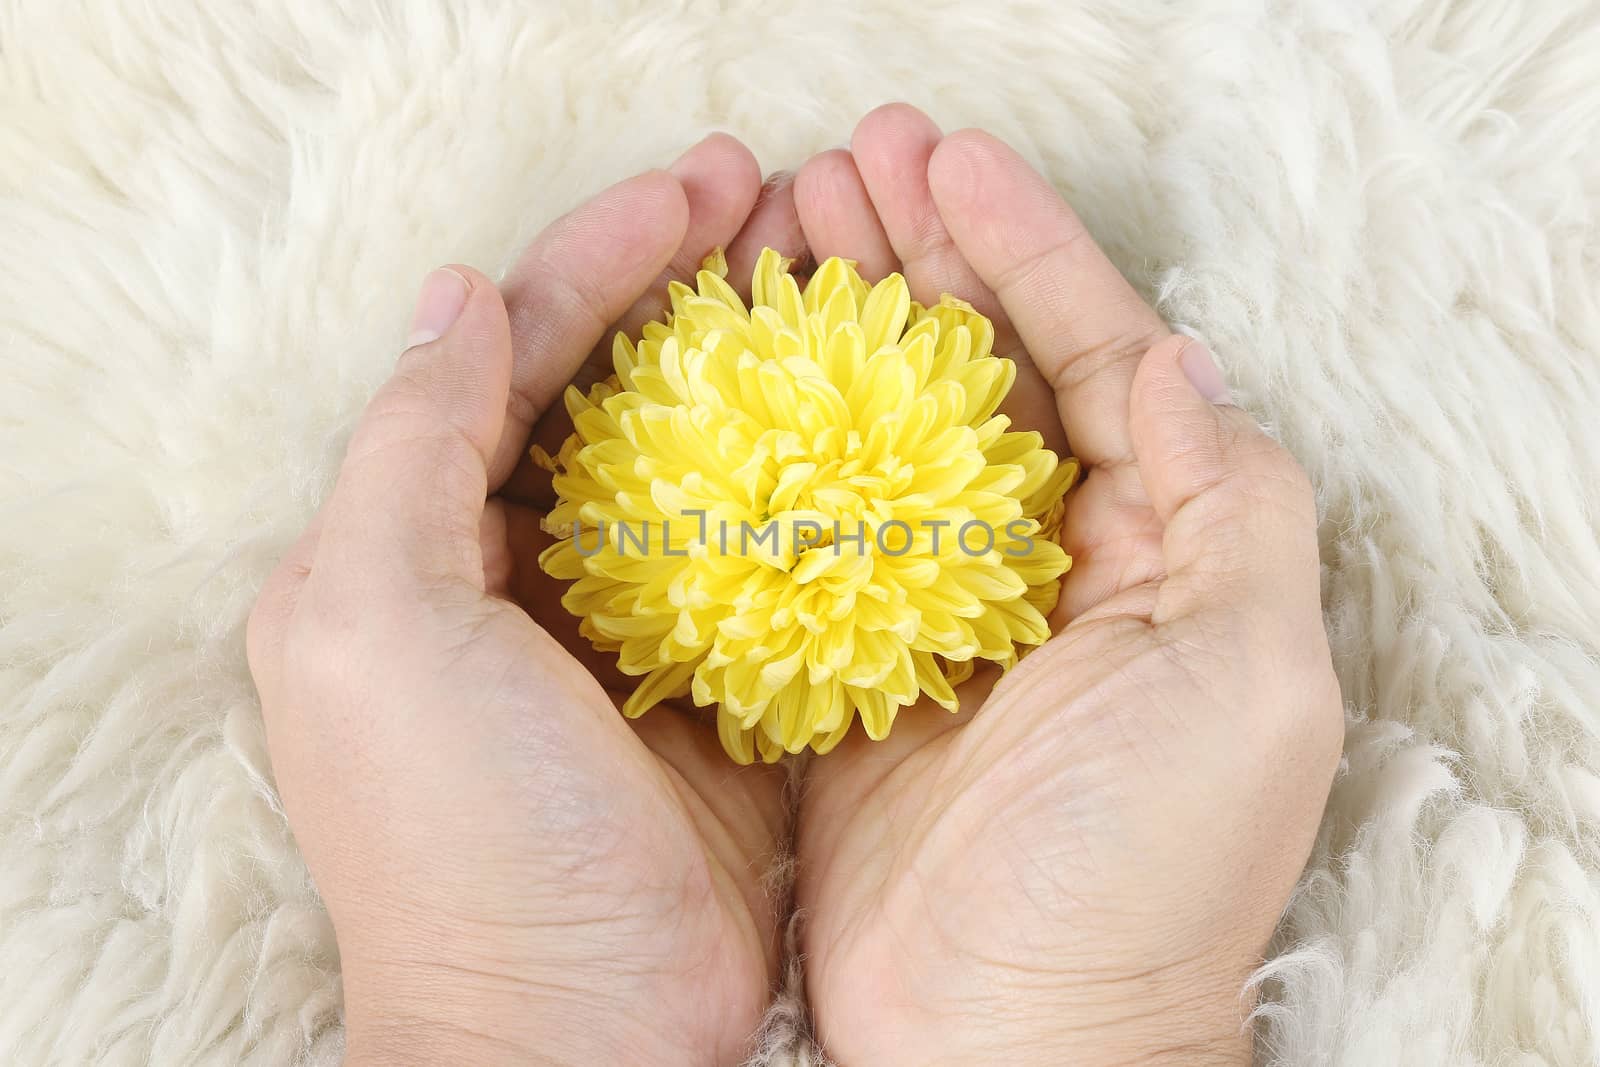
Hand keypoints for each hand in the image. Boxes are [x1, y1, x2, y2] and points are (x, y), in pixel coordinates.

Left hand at [246, 136, 806, 1065]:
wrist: (578, 1037)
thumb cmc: (458, 838)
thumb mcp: (376, 627)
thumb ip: (409, 452)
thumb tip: (454, 296)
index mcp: (411, 550)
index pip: (506, 357)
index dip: (595, 260)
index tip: (698, 189)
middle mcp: (510, 580)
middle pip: (604, 392)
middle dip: (683, 291)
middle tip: (777, 203)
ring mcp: (618, 634)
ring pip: (688, 462)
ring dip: (752, 372)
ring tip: (833, 286)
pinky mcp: (710, 690)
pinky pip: (756, 555)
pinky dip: (801, 485)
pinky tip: (864, 424)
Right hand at [788, 105, 1342, 1064]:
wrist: (1009, 1046)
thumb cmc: (1146, 875)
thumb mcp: (1249, 679)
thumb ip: (1236, 503)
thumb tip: (1182, 353)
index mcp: (1159, 551)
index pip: (1095, 355)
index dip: (1022, 247)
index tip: (943, 160)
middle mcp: (1051, 570)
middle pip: (980, 375)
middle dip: (914, 261)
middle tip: (833, 171)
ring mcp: (944, 616)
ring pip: (888, 434)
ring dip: (838, 333)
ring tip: (771, 242)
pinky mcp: (852, 672)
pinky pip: (815, 530)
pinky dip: (777, 449)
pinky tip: (729, 384)